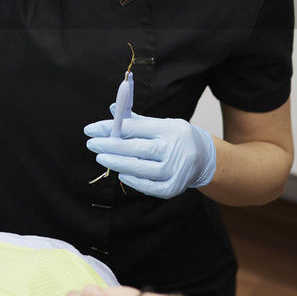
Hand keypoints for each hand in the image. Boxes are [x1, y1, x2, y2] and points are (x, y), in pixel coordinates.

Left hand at [84, 104, 216, 198]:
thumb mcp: (161, 123)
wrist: (204, 158)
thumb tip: (112, 108)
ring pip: (140, 169)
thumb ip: (136, 119)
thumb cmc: (176, 137)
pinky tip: (121, 174)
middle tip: (92, 144)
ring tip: (101, 158)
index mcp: (170, 129)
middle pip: (137, 148)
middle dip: (110, 146)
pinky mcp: (174, 187)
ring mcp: (175, 170)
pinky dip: (133, 181)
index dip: (110, 128)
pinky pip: (149, 186)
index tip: (92, 129)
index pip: (135, 127)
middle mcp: (174, 149)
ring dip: (117, 163)